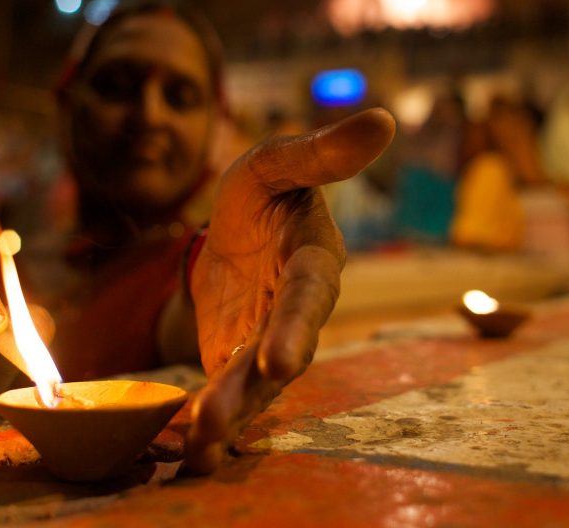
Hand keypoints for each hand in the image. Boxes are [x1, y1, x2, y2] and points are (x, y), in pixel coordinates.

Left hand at [184, 107, 395, 470]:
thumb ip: (321, 152)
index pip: (308, 296)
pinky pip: (227, 391)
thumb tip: (385, 118)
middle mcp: (298, 310)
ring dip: (225, 416)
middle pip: (278, 355)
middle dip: (250, 390)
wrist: (236, 229)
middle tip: (216, 424)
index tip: (277, 362)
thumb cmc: (263, 191)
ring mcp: (269, 339)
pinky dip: (208, 418)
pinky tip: (183, 448)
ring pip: (251, 384)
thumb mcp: (276, 163)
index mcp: (313, 260)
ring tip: (195, 450)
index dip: (295, 328)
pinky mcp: (239, 359)